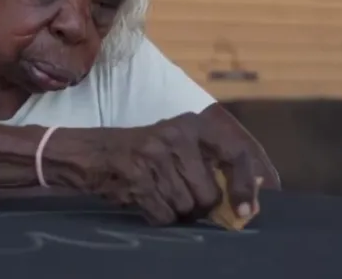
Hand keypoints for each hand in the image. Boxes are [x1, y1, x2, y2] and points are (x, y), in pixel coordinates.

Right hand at [93, 104, 278, 224]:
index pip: (235, 153)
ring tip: (160, 193)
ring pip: (186, 207)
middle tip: (183, 197)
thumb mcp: (177, 143)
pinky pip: (164, 214)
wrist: (93, 152)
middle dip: (199, 206)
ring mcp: (155, 156)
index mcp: (193, 125)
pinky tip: (147, 200)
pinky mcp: (137, 176)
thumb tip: (248, 198)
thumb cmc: (143, 151)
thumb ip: (211, 162)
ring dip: (176, 211)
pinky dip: (159, 216)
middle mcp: (177, 136)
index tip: (244, 210)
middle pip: (209, 194)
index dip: (244, 185)